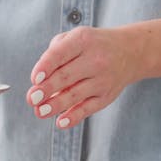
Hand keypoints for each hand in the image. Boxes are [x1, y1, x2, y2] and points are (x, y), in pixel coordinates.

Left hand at [26, 26, 141, 128]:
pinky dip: (74, 117)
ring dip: (55, 105)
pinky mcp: (106, 97)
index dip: (46, 66)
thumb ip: (54, 53)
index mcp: (83, 40)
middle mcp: (95, 59)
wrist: (129, 52)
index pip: (60, 53)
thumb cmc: (92, 46)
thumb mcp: (75, 37)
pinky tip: (60, 122)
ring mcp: (102, 80)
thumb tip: (39, 81)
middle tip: (31, 98)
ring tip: (39, 112)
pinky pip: (88, 109)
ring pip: (75, 95)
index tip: (34, 79)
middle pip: (66, 76)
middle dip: (47, 89)